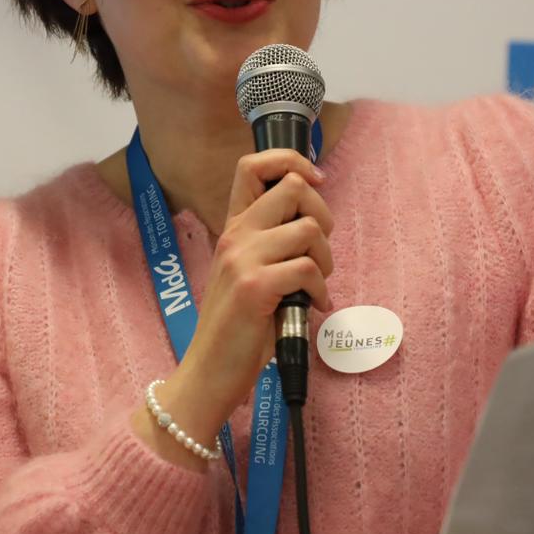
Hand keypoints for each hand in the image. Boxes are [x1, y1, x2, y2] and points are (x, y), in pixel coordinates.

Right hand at [155, 150, 333, 445]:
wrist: (207, 372)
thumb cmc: (235, 328)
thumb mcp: (246, 275)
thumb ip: (270, 245)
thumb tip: (313, 224)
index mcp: (231, 229)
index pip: (251, 166)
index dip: (291, 161)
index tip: (316, 181)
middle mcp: (234, 236)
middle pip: (293, 188)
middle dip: (322, 214)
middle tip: (320, 250)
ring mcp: (242, 260)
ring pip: (309, 229)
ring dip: (326, 259)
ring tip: (317, 286)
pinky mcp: (256, 287)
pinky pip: (308, 269)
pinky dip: (321, 291)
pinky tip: (313, 308)